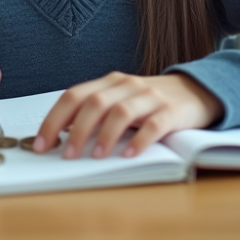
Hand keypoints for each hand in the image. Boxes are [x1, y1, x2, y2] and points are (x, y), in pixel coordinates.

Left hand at [34, 72, 222, 158]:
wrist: (197, 90)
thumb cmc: (151, 101)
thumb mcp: (121, 100)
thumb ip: (95, 112)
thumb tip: (61, 134)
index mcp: (109, 82)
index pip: (73, 96)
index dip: (54, 119)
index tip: (41, 143)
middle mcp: (127, 85)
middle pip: (94, 103)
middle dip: (76, 130)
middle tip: (66, 155)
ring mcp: (150, 96)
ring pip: (121, 111)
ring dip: (104, 135)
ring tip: (95, 156)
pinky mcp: (172, 111)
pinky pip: (154, 125)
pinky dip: (139, 140)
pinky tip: (128, 155)